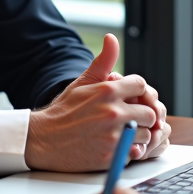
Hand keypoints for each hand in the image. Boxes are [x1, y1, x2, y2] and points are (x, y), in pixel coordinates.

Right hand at [25, 34, 170, 170]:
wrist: (43, 140)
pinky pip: (136, 151)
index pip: (141, 85)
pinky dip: (131, 150)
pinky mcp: (111, 156)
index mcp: (107, 91)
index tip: (131, 99)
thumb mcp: (83, 82)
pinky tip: (120, 146)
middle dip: (142, 115)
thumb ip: (103, 61)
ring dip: (138, 134)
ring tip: (123, 133)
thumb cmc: (65, 110)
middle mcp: (113, 112)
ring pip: (146, 133)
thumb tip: (112, 38)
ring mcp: (113, 135)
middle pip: (149, 111)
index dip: (138, 92)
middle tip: (131, 118)